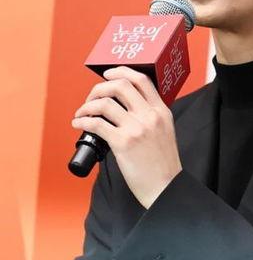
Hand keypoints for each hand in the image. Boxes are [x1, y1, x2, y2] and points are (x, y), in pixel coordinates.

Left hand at [71, 66, 181, 208]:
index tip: (108, 74)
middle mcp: (150, 116)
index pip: (142, 80)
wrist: (166, 187)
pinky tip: (78, 125)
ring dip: (87, 106)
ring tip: (82, 114)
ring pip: (105, 103)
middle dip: (99, 88)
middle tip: (91, 98)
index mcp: (161, 111)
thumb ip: (151, 116)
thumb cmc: (163, 164)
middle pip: (120, 86)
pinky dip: (82, 122)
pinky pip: (96, 124)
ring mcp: (137, 128)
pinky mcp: (123, 143)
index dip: (121, 72)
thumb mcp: (165, 131)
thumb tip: (125, 108)